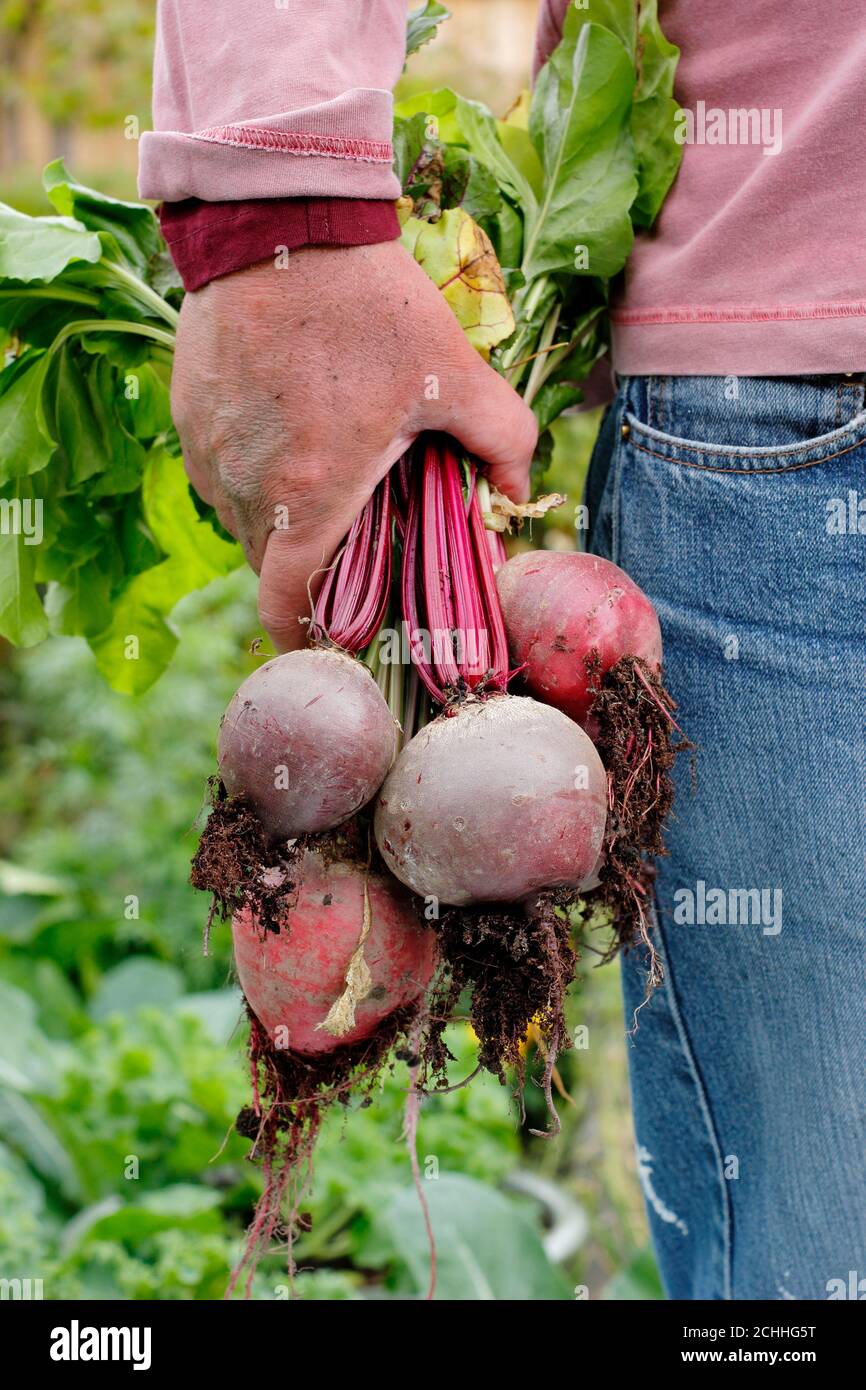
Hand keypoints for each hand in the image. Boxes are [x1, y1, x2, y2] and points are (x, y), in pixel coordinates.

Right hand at [171, 241, 537, 650]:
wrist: (279, 220)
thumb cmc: (370, 306)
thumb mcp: (455, 373)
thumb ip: (504, 438)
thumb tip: (516, 488)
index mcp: (308, 499)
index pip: (284, 609)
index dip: (306, 636)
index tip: (330, 636)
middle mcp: (245, 489)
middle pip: (270, 565)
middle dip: (309, 566)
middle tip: (353, 534)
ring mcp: (208, 452)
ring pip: (241, 518)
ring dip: (278, 516)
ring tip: (323, 469)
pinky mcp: (187, 414)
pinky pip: (218, 471)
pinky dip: (251, 471)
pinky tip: (287, 426)